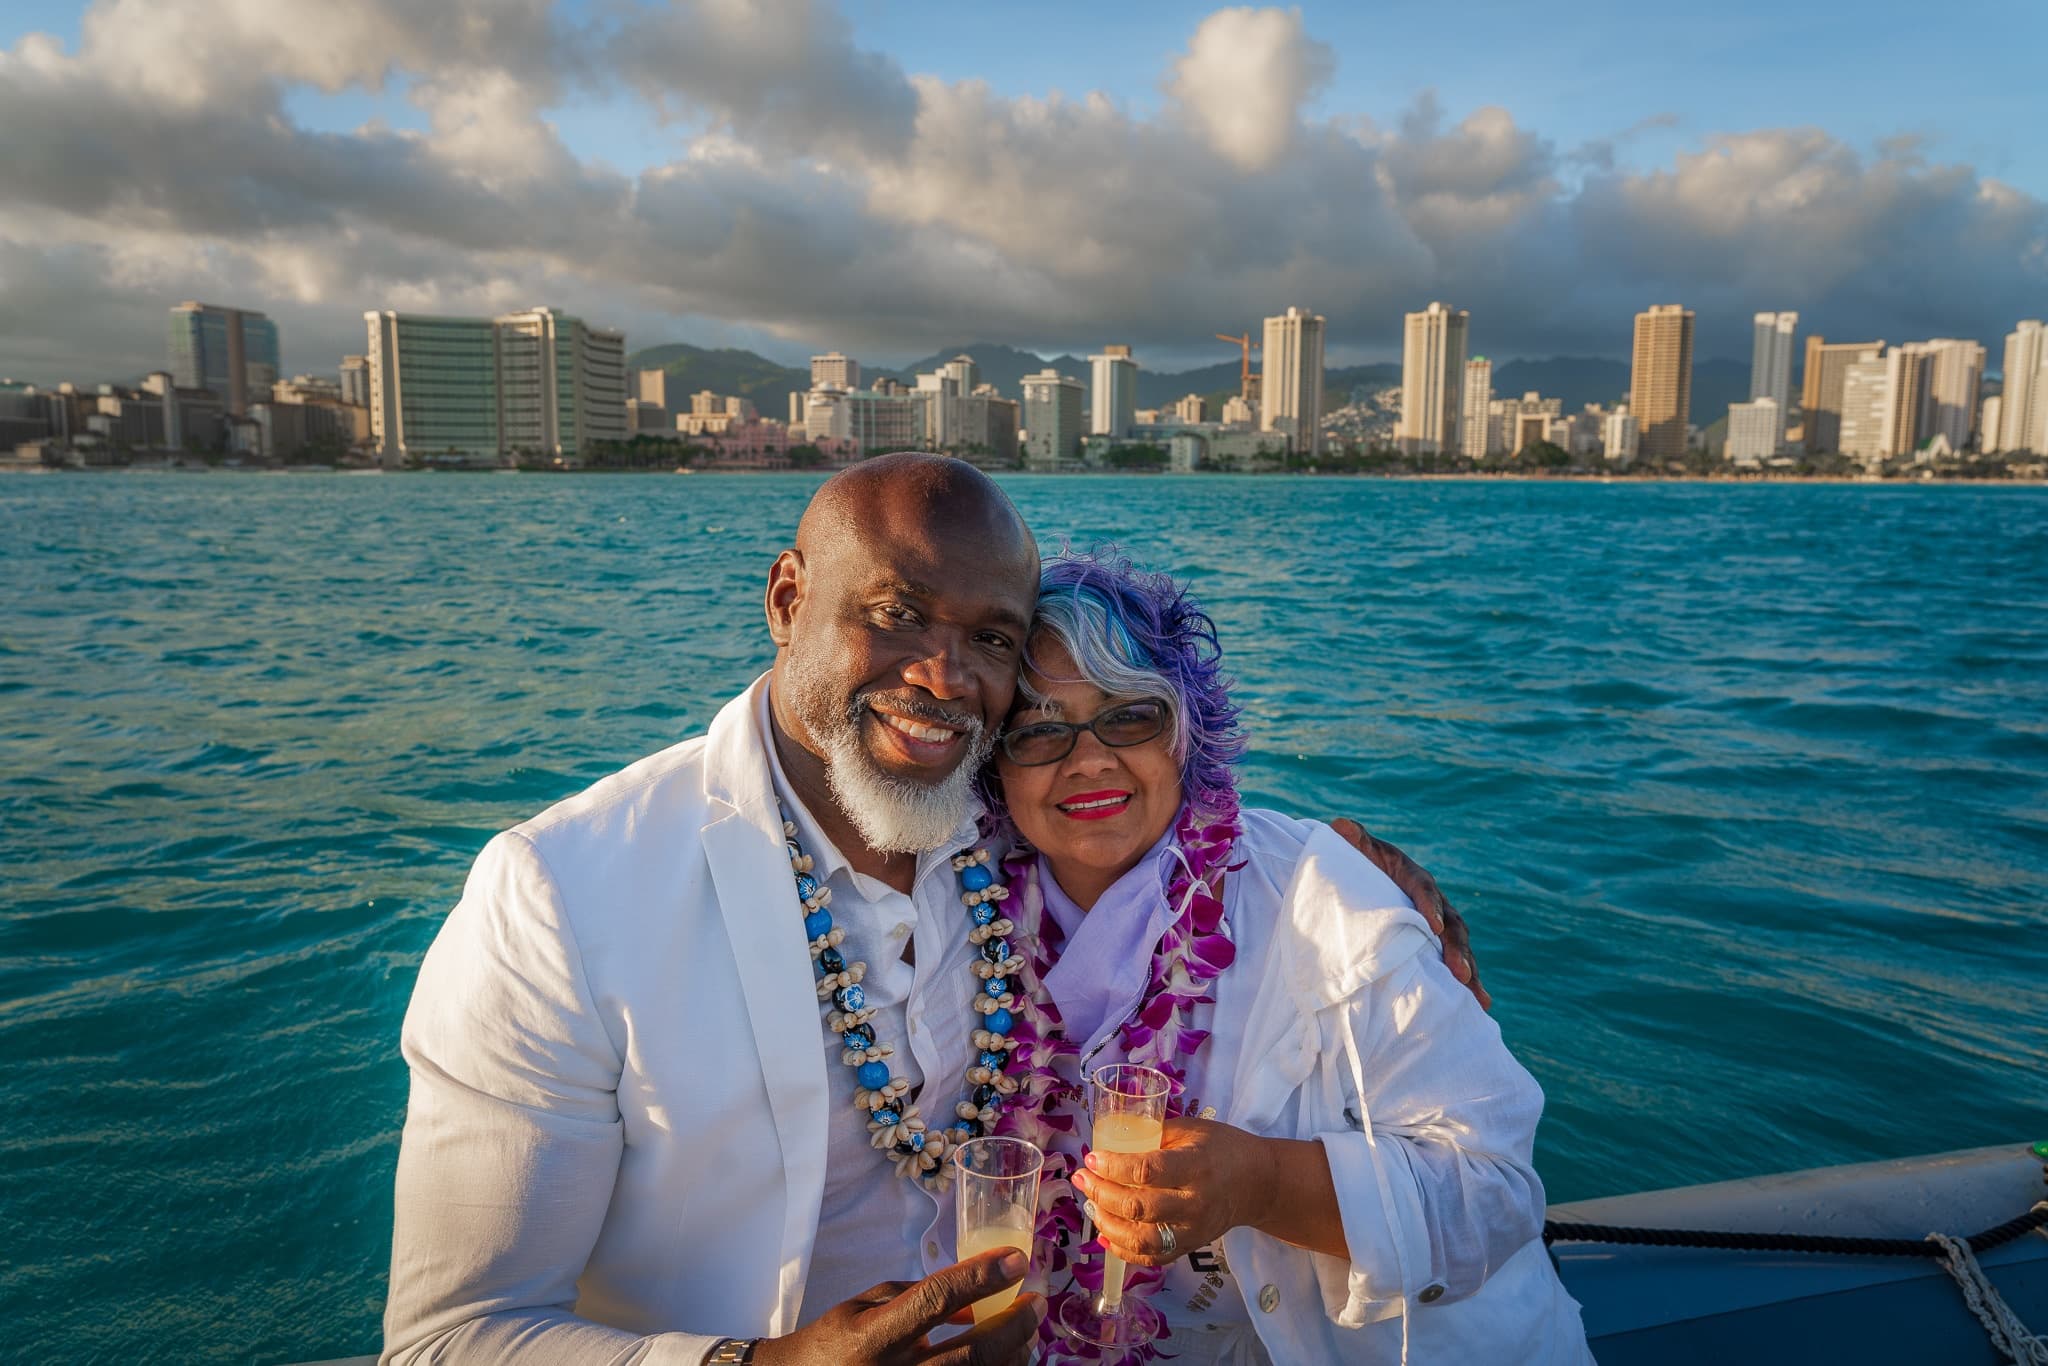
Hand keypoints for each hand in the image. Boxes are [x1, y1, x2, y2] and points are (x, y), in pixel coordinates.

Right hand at [749, 1248, 1043, 1365]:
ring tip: (1027, 1335)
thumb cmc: (833, 1342)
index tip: (1016, 1258)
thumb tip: (972, 1305)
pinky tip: (1006, 1360)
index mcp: (873, 1336)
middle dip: (1013, 1326)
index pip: (934, 1300)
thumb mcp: (864, 1306)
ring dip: (1012, 1357)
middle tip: (1036, 1303)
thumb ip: (917, 1296)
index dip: (980, 1277)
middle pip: (970, 1355)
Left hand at [1070, 1116, 1270, 1266]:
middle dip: (1101, 1194)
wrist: (1258, 1182)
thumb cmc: (1221, 1148)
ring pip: (1141, 1240)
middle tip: (1083, 1179)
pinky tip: (1104, 1233)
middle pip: (1138, 1207)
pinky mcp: (1190, 1247)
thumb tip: (1109, 1137)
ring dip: (1107, 1224)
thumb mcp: (1191, 1129)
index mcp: (1196, 1166)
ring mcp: (1193, 1231)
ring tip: (1090, 1206)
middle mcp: (1195, 1203)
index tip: (1092, 1158)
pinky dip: (1123, 1250)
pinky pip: (1151, 1258)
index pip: (1147, 1170)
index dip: (1113, 1166)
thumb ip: (1153, 1133)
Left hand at [1329, 817, 1490, 1009]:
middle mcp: (1434, 901)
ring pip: (1459, 947)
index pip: (1423, 888)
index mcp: (1412, 877)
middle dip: (1456, 949)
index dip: (1429, 905)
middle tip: (1460, 973)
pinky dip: (1469, 982)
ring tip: (1477, 997)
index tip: (1432, 925)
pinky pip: (1456, 962)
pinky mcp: (1438, 944)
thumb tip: (1341, 825)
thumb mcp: (1357, 851)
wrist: (1370, 879)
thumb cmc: (1362, 865)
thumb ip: (1353, 841)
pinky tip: (1479, 1005)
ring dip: (1469, 971)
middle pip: (1451, 924)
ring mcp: (1440, 924)